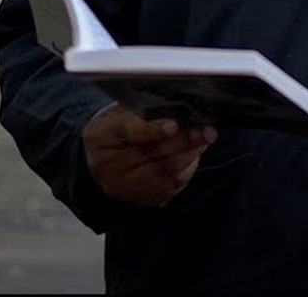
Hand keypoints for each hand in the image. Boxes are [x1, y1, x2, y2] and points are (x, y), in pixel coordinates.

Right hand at [82, 103, 217, 206]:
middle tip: (207, 131)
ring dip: (190, 156)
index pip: (127, 132)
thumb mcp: (123, 109)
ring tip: (204, 138)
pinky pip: (169, 188)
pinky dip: (187, 170)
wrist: (103, 156)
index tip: (174, 125)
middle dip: (184, 142)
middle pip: (150, 155)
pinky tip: (194, 154)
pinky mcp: (138, 200)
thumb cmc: (119, 124)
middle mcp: (108, 166)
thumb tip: (179, 107)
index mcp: (100, 135)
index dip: (152, 130)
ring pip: (164, 174)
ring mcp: (122, 187)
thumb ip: (146, 108)